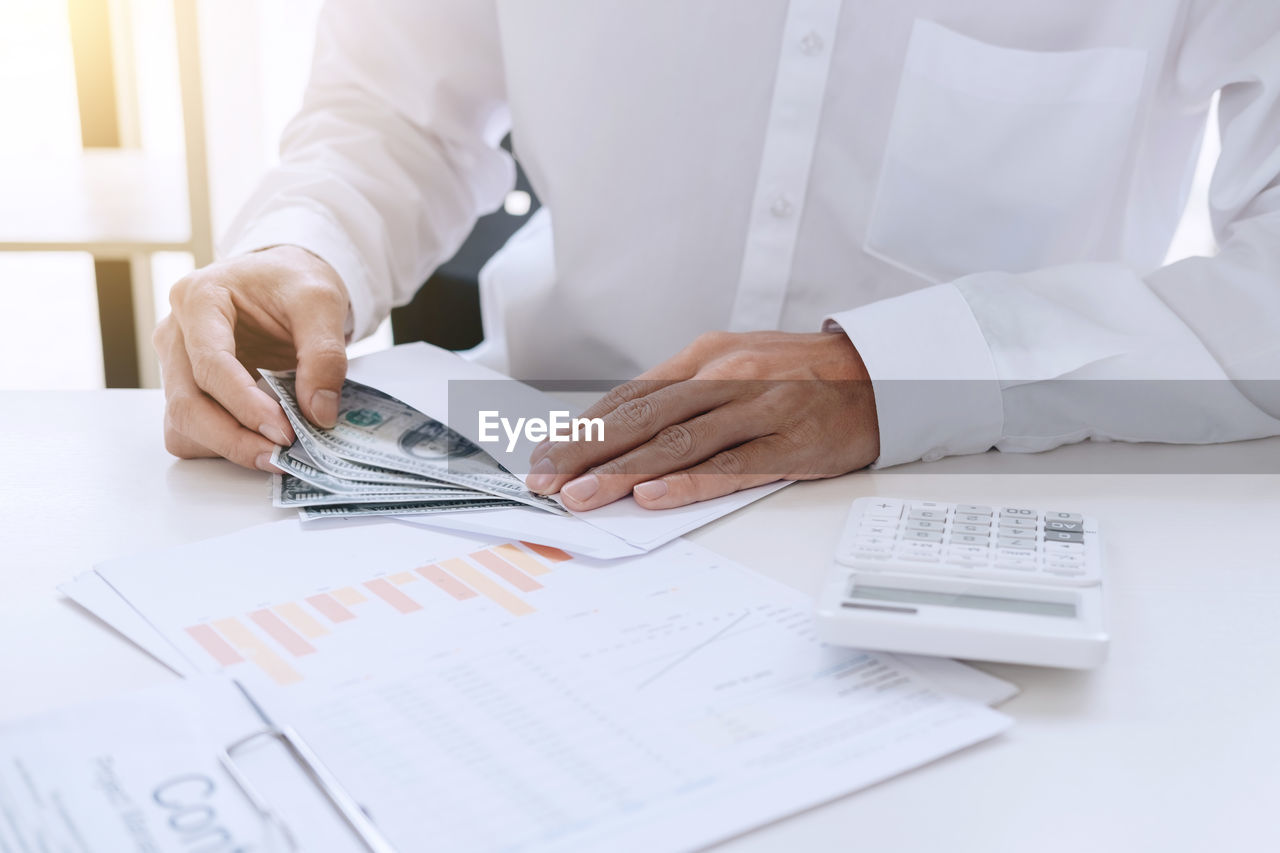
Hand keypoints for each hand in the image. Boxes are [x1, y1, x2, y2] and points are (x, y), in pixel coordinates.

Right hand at [154, 245, 349, 470]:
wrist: (285, 279)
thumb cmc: (294, 281)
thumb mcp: (322, 301)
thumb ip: (324, 354)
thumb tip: (319, 413)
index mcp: (199, 299)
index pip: (210, 364)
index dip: (245, 405)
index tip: (284, 431)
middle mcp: (175, 333)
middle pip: (186, 403)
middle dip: (233, 439)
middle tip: (279, 457)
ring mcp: (175, 364)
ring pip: (181, 424)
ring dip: (225, 447)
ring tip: (274, 454)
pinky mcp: (187, 388)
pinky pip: (191, 430)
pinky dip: (223, 445)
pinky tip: (260, 442)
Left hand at [525, 331, 879, 509]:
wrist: (880, 373)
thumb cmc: (799, 375)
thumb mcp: (735, 365)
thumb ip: (683, 394)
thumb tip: (619, 429)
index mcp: (706, 356)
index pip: (631, 396)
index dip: (583, 427)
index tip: (545, 454)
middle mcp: (727, 376)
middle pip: (644, 418)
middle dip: (587, 452)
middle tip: (547, 480)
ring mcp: (759, 409)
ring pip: (678, 442)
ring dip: (623, 472)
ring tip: (583, 496)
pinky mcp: (790, 443)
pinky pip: (732, 465)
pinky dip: (689, 482)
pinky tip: (653, 496)